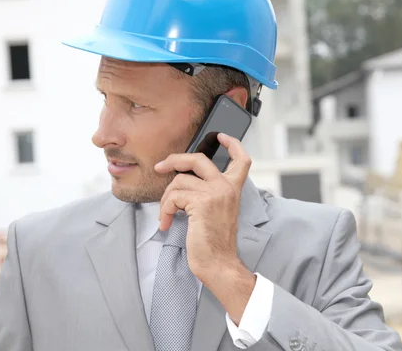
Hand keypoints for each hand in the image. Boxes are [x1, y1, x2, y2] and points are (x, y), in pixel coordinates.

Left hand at [153, 133, 250, 280]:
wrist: (218, 264)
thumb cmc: (214, 242)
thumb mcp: (216, 211)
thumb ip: (208, 192)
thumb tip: (182, 178)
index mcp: (233, 189)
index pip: (241, 160)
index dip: (233, 144)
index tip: (221, 136)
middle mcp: (227, 187)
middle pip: (198, 158)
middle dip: (174, 159)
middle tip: (160, 167)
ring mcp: (215, 193)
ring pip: (179, 181)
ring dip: (166, 199)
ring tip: (166, 214)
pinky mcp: (201, 203)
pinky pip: (173, 197)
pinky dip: (165, 210)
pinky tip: (167, 223)